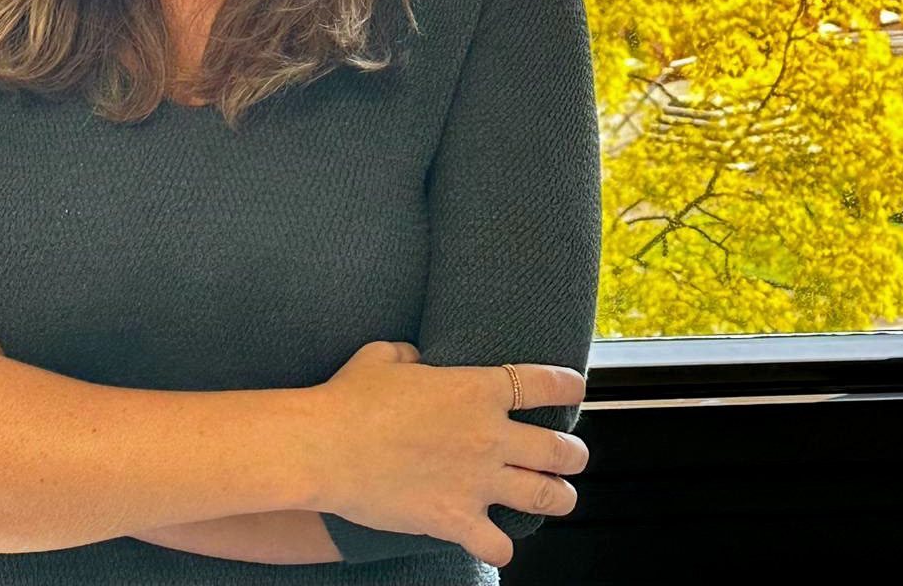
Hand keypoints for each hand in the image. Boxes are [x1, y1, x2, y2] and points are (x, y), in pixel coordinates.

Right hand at [308, 339, 586, 569]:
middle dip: (573, 454)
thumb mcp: (384, 356)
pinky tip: (499, 544)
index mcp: (476, 388)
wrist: (325, 446)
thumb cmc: (350, 397)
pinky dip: (502, 547)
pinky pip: (498, 545)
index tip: (577, 388)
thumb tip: (418, 361)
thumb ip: (411, 356)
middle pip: (559, 449)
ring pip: (545, 496)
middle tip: (574, 455)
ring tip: (561, 496)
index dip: (568, 385)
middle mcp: (489, 435)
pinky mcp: (455, 520)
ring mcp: (477, 481)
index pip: (544, 384)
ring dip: (559, 496)